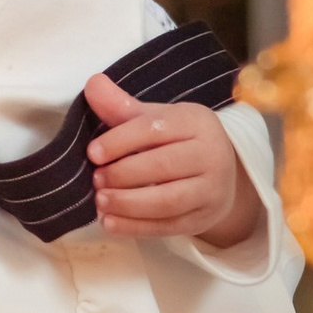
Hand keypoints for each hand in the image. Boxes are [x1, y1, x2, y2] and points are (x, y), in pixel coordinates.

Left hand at [86, 77, 256, 249]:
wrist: (220, 171)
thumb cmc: (179, 140)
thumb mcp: (157, 118)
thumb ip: (123, 106)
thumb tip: (93, 84)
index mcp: (196, 123)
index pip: (155, 130)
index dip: (121, 141)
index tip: (92, 153)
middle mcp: (211, 155)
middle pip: (163, 166)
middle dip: (123, 175)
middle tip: (95, 179)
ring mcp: (211, 190)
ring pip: (168, 201)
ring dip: (128, 204)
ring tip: (100, 201)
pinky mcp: (203, 218)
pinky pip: (168, 226)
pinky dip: (135, 227)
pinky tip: (110, 224)